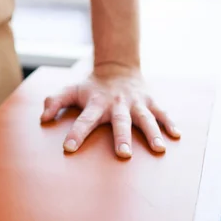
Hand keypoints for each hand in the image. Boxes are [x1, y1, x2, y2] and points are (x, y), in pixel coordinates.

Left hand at [40, 66, 179, 157]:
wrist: (117, 67)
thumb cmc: (92, 86)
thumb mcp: (71, 90)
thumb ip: (55, 102)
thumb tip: (43, 118)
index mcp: (96, 103)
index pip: (84, 120)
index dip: (76, 133)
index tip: (69, 148)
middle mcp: (117, 104)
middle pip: (120, 122)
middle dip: (122, 137)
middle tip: (123, 154)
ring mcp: (136, 103)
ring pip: (146, 118)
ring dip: (152, 133)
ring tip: (159, 149)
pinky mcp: (150, 102)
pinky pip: (162, 113)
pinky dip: (170, 123)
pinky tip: (177, 135)